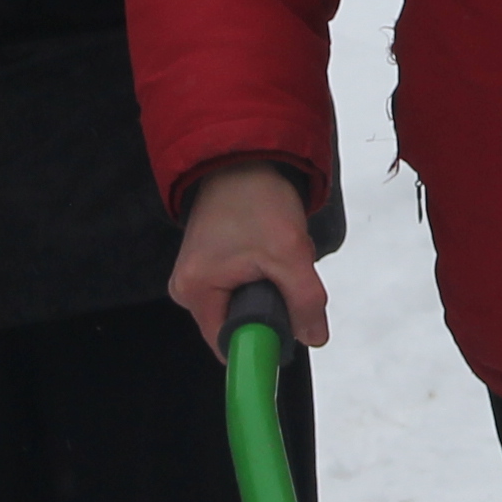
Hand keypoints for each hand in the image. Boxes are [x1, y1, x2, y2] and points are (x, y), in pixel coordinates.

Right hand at [169, 159, 324, 351]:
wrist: (243, 157)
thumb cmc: (253, 197)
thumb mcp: (289, 253)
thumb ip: (305, 302)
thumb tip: (314, 337)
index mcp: (195, 292)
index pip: (229, 344)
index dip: (261, 343)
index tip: (287, 327)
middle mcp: (187, 289)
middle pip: (238, 326)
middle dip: (271, 308)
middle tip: (283, 273)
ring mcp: (198, 277)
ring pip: (245, 306)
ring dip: (270, 289)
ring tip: (275, 255)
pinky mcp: (210, 266)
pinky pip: (242, 289)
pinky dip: (263, 276)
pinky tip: (268, 251)